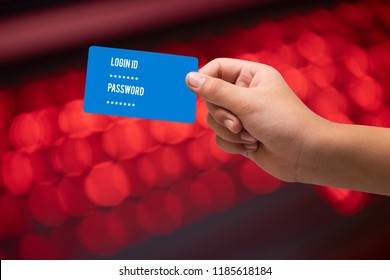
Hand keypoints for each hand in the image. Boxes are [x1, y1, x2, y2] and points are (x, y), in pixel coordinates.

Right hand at [186, 58, 326, 182]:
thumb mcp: (246, 102)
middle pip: (211, 98)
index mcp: (251, 75)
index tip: (195, 91)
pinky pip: (221, 138)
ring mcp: (243, 116)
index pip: (217, 68)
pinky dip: (233, 145)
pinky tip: (252, 147)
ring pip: (214, 121)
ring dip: (230, 132)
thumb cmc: (282, 121)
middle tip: (238, 123)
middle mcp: (245, 93)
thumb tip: (188, 78)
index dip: (204, 79)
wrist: (305, 155)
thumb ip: (215, 91)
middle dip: (223, 115)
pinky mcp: (241, 136)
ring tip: (251, 137)